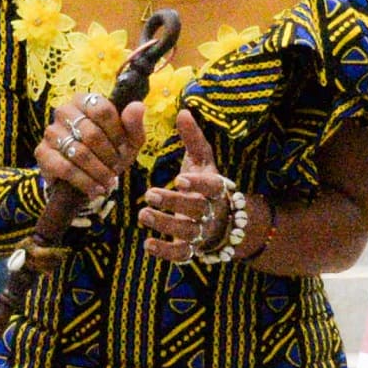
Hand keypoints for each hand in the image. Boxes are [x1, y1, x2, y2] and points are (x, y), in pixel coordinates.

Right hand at [37, 90, 142, 207]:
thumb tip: (138, 105)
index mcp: (85, 101)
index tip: (124, 149)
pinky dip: (84, 181)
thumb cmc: (109, 152)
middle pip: (92, 133)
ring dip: (98, 171)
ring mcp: (51, 131)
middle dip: (108, 156)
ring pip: (79, 152)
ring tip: (108, 181)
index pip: (102, 110)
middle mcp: (64, 111)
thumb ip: (134, 124)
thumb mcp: (127, 141)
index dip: (117, 133)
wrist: (85, 176)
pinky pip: (65, 168)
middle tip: (116, 168)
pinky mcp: (42, 153)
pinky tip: (94, 189)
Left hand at [138, 113, 240, 263]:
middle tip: (149, 194)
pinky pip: (182, 255)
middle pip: (198, 210)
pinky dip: (166, 252)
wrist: (223, 220)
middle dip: (174, 203)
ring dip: (165, 225)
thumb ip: (193, 139)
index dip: (198, 185)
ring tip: (143, 214)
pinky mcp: (192, 249)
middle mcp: (213, 212)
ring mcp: (203, 232)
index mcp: (217, 188)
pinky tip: (147, 244)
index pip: (213, 187)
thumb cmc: (206, 184)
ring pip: (189, 233)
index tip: (179, 179)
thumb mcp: (202, 161)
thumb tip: (183, 111)